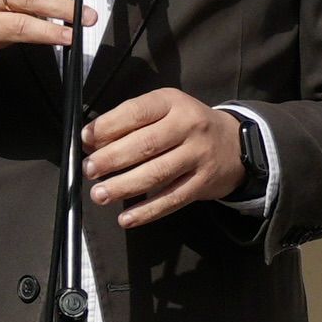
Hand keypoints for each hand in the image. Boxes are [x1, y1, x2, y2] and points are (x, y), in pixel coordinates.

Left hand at [83, 89, 248, 228]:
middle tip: (89, 170)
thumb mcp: (164, 111)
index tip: (86, 140)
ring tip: (100, 194)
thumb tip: (91, 141)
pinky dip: (147, 211)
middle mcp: (188, 125)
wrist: (235, 144)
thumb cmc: (187, 126)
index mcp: (171, 102)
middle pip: (145, 144)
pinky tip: (126, 218)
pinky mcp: (203, 183)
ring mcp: (198, 155)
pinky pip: (172, 199)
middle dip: (112, 159)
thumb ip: (131, 122)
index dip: (108, 126)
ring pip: (156, 173)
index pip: (136, 112)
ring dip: (124, 186)